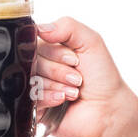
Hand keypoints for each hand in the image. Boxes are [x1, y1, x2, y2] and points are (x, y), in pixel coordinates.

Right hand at [30, 15, 137, 136]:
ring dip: (57, 85)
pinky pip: (29, 97)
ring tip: (74, 92)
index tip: (74, 60)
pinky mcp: (33, 107)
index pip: (35, 41)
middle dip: (58, 70)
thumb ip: (67, 26)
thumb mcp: (91, 42)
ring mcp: (35, 86)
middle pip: (30, 60)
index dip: (55, 51)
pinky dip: (49, 97)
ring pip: (29, 78)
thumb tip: (39, 28)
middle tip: (77, 78)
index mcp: (50, 48)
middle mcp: (40, 66)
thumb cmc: (102, 77)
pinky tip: (63, 100)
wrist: (108, 109)